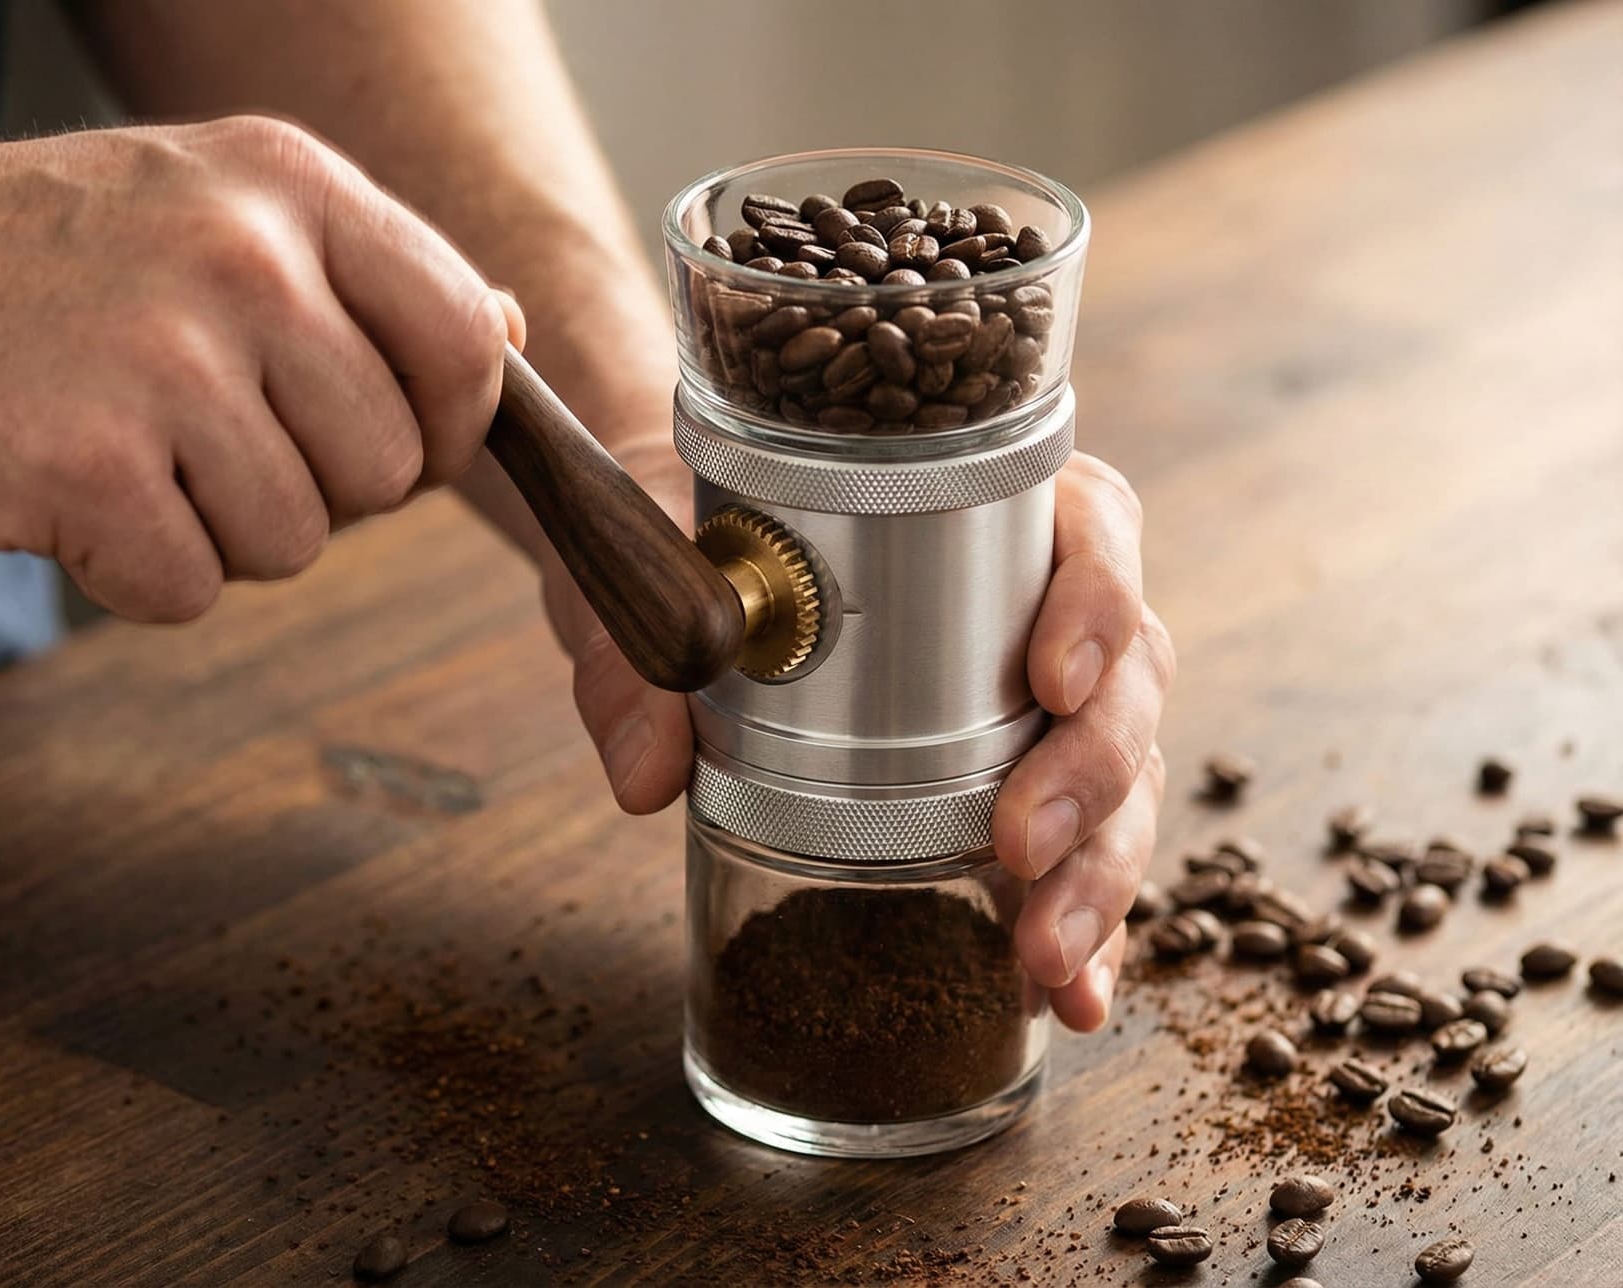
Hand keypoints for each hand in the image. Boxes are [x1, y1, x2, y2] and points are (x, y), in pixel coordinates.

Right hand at [0, 116, 523, 620]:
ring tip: (126, 449)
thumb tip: (504, 335)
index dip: (447, 426)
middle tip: (203, 438)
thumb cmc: (32, 255)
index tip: (391, 444)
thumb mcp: (212, 202)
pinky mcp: (88, 461)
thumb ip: (366, 274)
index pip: (465, 341)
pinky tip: (71, 493)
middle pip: (390, 470)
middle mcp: (247, 258)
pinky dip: (133, 571)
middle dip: (314, 489)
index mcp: (293, 186)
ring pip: (299, 541)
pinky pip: (192, 587)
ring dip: (218, 531)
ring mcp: (168, 358)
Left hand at [547, 448, 1171, 1034]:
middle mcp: (1031, 600)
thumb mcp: (644, 561)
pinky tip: (1074, 996)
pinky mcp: (1005, 783)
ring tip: (1051, 960)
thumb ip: (637, 650)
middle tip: (1022, 850)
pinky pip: (1075, 851)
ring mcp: (1030, 700)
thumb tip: (647, 774)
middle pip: (1124, 676)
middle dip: (1091, 775)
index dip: (1096, 603)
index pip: (1093, 527)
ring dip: (1100, 871)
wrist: (658, 549)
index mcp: (981, 504)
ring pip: (1120, 775)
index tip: (1051, 679)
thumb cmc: (678, 527)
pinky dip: (1086, 924)